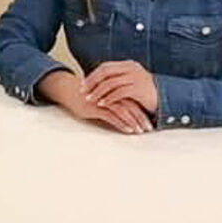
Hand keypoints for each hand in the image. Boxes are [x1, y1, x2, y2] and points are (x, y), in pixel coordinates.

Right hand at [37, 70, 152, 133]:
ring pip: (124, 111)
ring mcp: (104, 100)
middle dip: (141, 118)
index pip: (134, 102)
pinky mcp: (96, 107)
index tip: (150, 123)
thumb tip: (130, 115)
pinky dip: (121, 123)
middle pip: (131, 106)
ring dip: (133, 122)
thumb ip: (116, 104)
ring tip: (140, 131)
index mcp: (116, 91)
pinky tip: (128, 130)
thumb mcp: (104, 100)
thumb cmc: (88, 98)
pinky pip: (112, 116)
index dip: (143, 112)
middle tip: (149, 129)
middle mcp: (112, 94)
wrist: (71, 92)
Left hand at [81, 60, 158, 113]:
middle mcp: (132, 68)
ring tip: (89, 99)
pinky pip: (119, 93)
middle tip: (82, 91)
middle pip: (105, 72)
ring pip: (110, 83)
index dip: (93, 75)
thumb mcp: (132, 83)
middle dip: (92, 82)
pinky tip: (102, 104)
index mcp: (128, 65)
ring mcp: (136, 77)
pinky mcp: (139, 89)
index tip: (83, 84)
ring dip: (97, 92)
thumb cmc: (146, 93)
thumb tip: (99, 83)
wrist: (167, 99)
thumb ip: (119, 80)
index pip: (106, 67)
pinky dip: (109, 98)